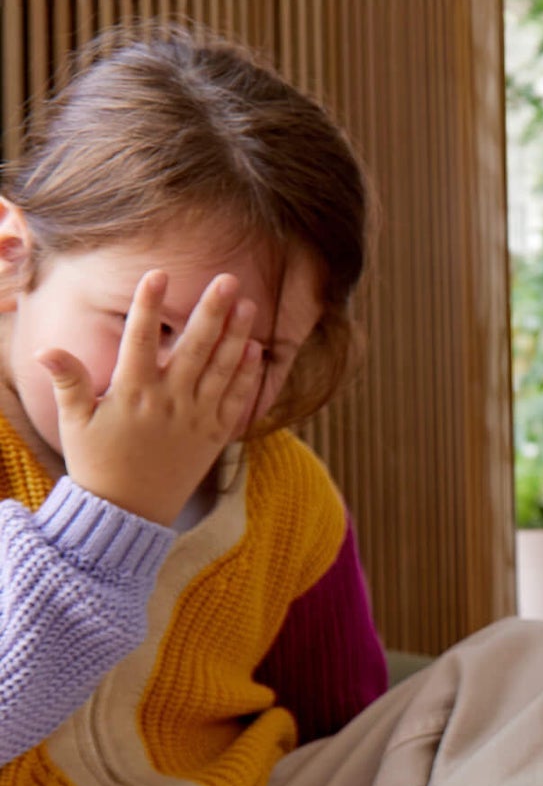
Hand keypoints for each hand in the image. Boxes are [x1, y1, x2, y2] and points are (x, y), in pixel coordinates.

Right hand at [36, 268, 263, 526]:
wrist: (130, 511)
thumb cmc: (97, 462)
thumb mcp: (75, 422)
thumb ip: (70, 382)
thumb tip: (46, 350)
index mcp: (131, 394)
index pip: (141, 339)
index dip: (148, 305)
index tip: (158, 274)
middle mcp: (169, 402)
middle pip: (195, 348)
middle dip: (211, 311)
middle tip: (228, 280)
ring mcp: (196, 419)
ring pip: (221, 370)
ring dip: (236, 336)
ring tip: (249, 305)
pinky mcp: (214, 436)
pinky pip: (235, 401)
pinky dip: (246, 376)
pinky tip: (254, 350)